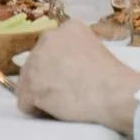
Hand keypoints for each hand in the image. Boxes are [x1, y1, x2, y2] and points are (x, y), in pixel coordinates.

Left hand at [16, 20, 139, 133]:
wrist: (114, 93)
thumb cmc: (113, 77)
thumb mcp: (96, 50)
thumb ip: (76, 52)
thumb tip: (66, 67)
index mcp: (67, 28)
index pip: (51, 48)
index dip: (58, 66)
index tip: (71, 77)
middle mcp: (48, 38)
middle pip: (36, 64)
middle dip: (47, 78)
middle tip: (67, 91)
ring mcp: (36, 61)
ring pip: (28, 83)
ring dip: (41, 94)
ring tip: (63, 103)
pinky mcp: (31, 85)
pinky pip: (25, 102)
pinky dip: (37, 110)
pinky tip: (56, 111)